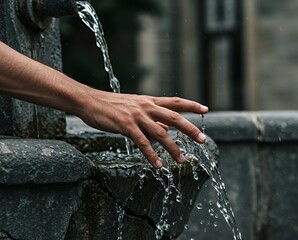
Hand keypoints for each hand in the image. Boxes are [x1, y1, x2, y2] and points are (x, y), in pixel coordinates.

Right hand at [79, 90, 208, 167]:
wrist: (90, 101)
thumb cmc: (112, 106)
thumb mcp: (135, 108)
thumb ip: (152, 119)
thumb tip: (167, 130)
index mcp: (150, 101)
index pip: (175, 101)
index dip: (192, 105)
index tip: (206, 109)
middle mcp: (147, 107)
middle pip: (174, 117)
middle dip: (190, 129)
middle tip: (202, 139)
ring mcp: (137, 116)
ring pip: (161, 133)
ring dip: (173, 149)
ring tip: (182, 161)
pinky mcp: (126, 126)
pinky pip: (142, 143)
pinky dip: (151, 155)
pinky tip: (157, 165)